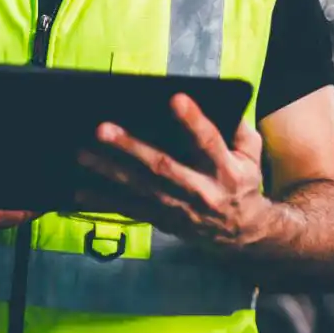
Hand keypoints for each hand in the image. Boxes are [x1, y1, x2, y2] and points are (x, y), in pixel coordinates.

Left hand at [74, 93, 271, 248]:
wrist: (243, 233)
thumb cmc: (243, 183)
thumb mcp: (252, 156)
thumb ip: (240, 130)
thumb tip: (225, 103)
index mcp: (226, 170)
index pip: (209, 141)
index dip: (193, 121)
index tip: (174, 99)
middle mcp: (200, 190)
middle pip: (162, 166)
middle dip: (130, 147)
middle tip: (102, 129)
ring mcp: (179, 208)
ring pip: (139, 188)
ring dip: (108, 170)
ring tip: (82, 154)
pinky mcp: (163, 220)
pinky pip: (130, 210)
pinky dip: (104, 201)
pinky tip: (81, 192)